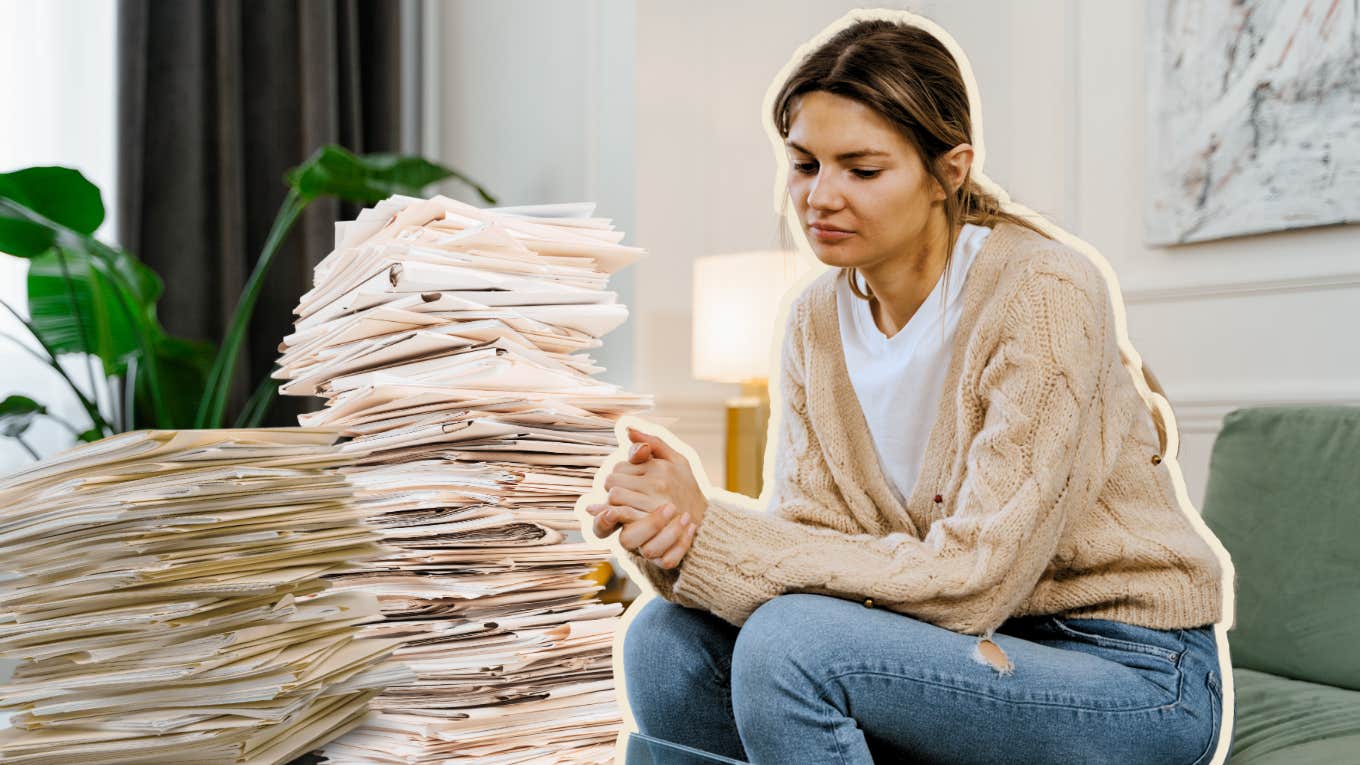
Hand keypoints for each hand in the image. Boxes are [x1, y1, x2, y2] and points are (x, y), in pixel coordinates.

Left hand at [583, 428, 707, 568]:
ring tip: (626, 506)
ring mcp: (653, 503)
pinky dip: (616, 516)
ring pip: (614, 497)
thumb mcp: (678, 460)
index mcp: (660, 466)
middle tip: (625, 495)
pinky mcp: (649, 523)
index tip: (629, 483)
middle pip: (612, 481)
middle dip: (614, 488)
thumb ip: (654, 442)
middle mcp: (657, 483)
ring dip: (614, 503)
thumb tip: (628, 429)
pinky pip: (620, 515)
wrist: (703, 522)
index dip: (620, 475)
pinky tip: (621, 518)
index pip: (619, 466)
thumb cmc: (687, 488)